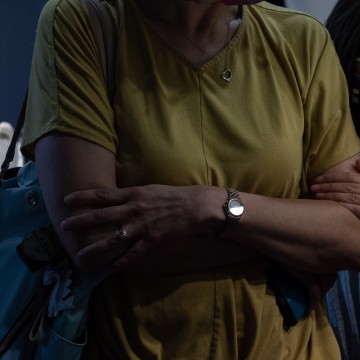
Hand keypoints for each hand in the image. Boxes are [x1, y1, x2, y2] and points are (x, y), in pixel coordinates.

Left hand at [61, 184, 209, 271]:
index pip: (103, 195)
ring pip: (113, 239)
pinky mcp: (151, 240)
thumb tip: (114, 198)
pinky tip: (108, 270)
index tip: (67, 199)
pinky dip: (119, 263)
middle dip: (80, 221)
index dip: (83, 197)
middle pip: (101, 216)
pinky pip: (132, 254)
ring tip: (80, 257)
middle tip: (64, 226)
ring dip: (95, 249)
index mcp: (134, 195)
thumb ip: (131, 195)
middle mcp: (134, 210)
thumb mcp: (150, 189)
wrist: (196, 206)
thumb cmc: (174, 196)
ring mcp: (141, 227)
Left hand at [311, 159, 359, 251]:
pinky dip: (343, 207)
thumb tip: (358, 161)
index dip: (334, 176)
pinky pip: (357, 210)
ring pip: (351, 197)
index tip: (318, 178)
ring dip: (332, 196)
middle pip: (349, 186)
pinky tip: (331, 207)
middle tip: (313, 187)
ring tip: (317, 196)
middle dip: (329, 185)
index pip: (352, 176)